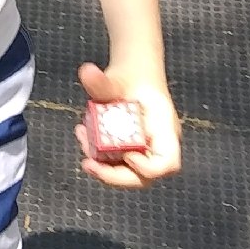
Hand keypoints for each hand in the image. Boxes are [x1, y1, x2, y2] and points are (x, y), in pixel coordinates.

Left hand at [75, 60, 180, 189]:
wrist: (133, 75)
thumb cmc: (131, 76)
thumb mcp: (115, 78)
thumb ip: (101, 81)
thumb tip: (86, 71)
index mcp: (165, 130)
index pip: (167, 163)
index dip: (147, 168)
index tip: (126, 155)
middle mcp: (157, 146)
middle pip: (143, 177)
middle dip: (113, 176)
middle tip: (88, 163)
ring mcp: (143, 152)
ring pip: (125, 173)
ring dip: (100, 164)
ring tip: (82, 137)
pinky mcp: (129, 152)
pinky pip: (115, 163)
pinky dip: (97, 155)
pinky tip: (82, 133)